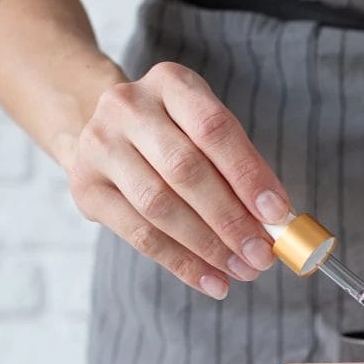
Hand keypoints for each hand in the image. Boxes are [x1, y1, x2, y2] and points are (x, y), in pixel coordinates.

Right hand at [66, 62, 293, 298]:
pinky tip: (211, 281)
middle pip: (185, 170)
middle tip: (262, 255)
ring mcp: (100, 145)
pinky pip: (138, 235)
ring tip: (242, 270)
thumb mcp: (205, 132)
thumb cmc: (174, 135)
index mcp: (169, 82)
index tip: (277, 214)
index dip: (248, 174)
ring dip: (208, 246)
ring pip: (159, 206)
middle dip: (230, 219)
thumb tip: (274, 221)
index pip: (214, 129)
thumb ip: (239, 169)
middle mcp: (128, 106)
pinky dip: (181, 263)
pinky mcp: (86, 187)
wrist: (104, 132)